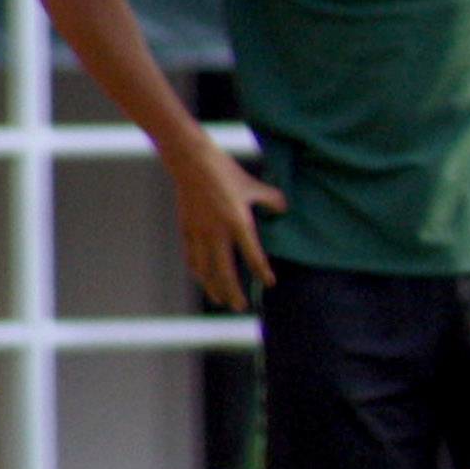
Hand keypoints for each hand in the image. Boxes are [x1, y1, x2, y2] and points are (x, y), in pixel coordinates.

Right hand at [165, 143, 283, 311]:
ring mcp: (199, 231)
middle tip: (241, 308)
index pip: (253, 254)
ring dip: (212, 286)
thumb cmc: (225, 171)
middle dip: (233, 291)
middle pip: (225, 271)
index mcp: (238, 222)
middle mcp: (217, 231)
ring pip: (204, 268)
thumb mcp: (253, 185)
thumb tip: (283, 210)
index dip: (262, 270)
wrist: (190, 160)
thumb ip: (272, 199)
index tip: (270, 283)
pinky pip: (191, 256)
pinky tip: (202, 279)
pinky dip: (197, 271)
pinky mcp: (185, 228)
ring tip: (220, 300)